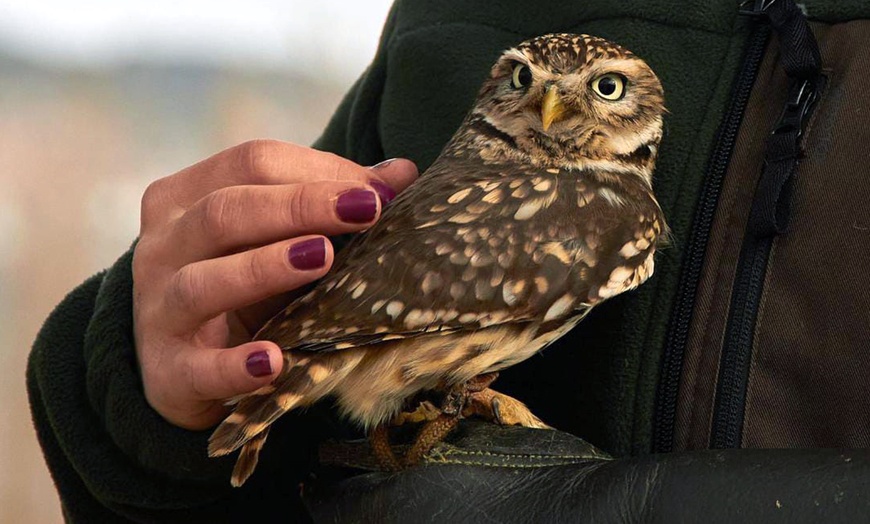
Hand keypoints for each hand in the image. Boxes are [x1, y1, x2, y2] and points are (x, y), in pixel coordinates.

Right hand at [132, 140, 417, 429]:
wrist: (176, 365)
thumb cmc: (237, 286)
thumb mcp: (275, 239)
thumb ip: (329, 205)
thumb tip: (402, 173)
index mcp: (184, 197)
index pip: (251, 163)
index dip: (318, 170)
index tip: (378, 191)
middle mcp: (161, 246)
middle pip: (226, 211)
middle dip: (300, 206)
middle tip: (366, 210)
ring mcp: (158, 310)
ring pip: (202, 282)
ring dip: (265, 268)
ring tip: (322, 258)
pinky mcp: (167, 373)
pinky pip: (199, 369)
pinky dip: (235, 366)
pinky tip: (275, 362)